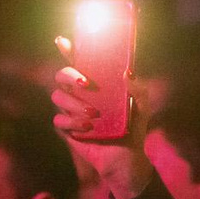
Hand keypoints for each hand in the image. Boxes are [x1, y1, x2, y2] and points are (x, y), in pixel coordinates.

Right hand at [49, 38, 151, 198]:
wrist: (126, 157)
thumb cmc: (133, 127)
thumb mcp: (142, 106)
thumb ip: (138, 89)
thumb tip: (127, 72)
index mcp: (96, 82)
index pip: (78, 61)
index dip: (68, 49)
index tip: (63, 41)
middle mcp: (80, 93)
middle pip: (61, 75)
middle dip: (69, 75)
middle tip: (85, 83)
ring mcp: (71, 109)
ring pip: (58, 97)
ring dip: (74, 103)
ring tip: (93, 114)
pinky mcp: (67, 127)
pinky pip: (59, 119)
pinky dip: (72, 122)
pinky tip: (87, 127)